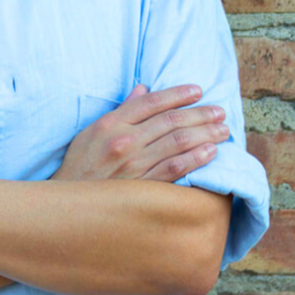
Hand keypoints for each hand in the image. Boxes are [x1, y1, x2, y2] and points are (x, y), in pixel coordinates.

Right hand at [51, 84, 227, 182]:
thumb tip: (143, 89)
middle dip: (199, 113)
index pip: (152, 102)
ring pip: (177, 142)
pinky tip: (211, 152)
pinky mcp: (144, 187)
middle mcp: (125, 140)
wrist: (71, 205)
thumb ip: (121, 110)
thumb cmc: (81, 165)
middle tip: (220, 111)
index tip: (198, 90)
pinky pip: (175, 169)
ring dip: (204, 134)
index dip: (178, 94)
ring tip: (222, 130)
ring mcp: (136, 164)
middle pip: (170, 121)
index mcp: (112, 123)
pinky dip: (195, 158)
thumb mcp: (92, 131)